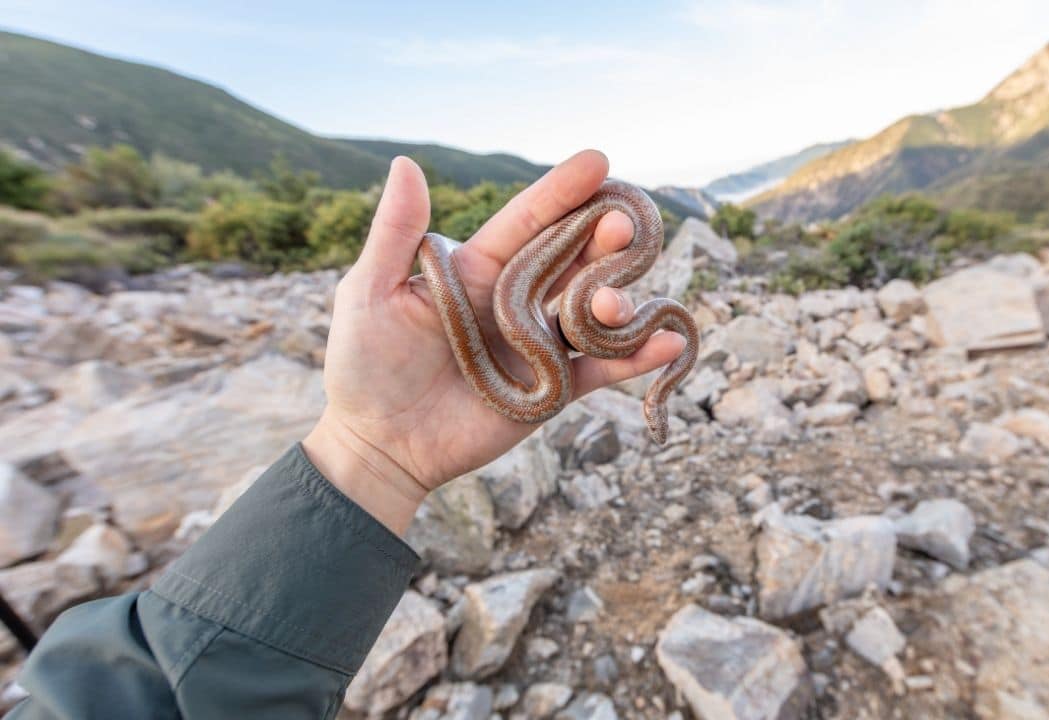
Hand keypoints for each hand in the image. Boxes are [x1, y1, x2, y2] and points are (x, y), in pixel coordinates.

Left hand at [303, 151, 685, 534]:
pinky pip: (603, 368)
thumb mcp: (370, 292)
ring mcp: (540, 343)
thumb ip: (395, 232)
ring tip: (612, 302)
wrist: (377, 444)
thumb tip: (407, 163)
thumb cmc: (364, 363)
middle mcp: (518, 299)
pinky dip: (638, 356)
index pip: (529, 221)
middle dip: (603, 238)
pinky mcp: (555, 389)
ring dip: (616, 299)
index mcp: (480, 268)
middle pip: (574, 258)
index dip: (562, 191)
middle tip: (623, 224)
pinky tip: (669, 340)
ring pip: (594, 310)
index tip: (598, 160)